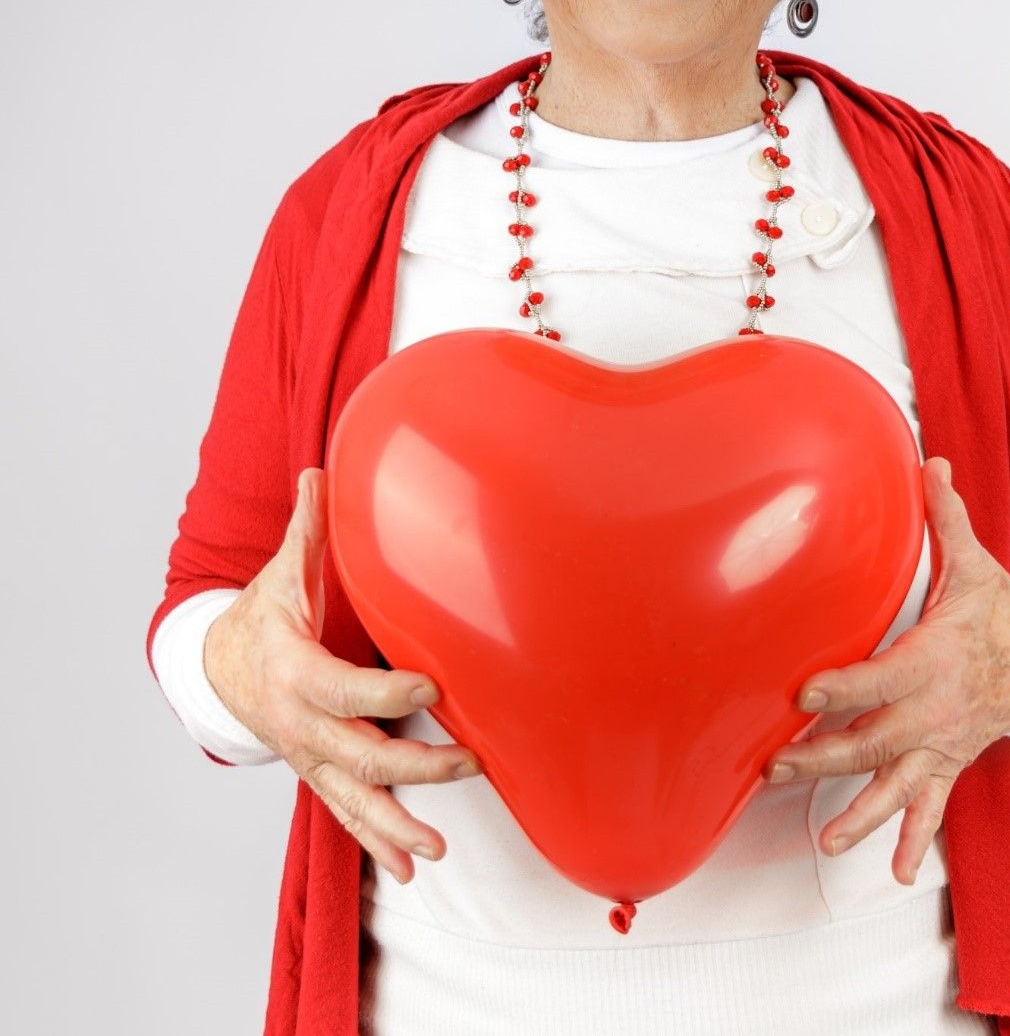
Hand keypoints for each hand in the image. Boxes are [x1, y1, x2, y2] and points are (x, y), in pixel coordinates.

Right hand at [203, 466, 483, 884]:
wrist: (213, 669)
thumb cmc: (259, 616)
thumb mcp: (279, 574)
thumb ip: (306, 530)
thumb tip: (321, 471)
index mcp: (295, 669)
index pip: (344, 688)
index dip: (388, 692)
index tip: (434, 687)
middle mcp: (300, 723)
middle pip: (358, 753)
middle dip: (414, 764)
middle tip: (467, 763)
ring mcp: (307, 755)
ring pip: (352, 797)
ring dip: (395, 824)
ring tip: (436, 848)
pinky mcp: (315, 772)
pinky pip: (344, 813)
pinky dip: (375, 842)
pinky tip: (408, 867)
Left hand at [762, 456, 1009, 884]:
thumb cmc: (1002, 611)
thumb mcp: (975, 562)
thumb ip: (944, 516)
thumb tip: (927, 459)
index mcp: (938, 656)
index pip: (882, 675)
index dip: (844, 686)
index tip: (804, 693)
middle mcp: (939, 708)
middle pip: (877, 738)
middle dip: (825, 754)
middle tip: (776, 765)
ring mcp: (946, 742)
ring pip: (899, 782)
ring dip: (861, 811)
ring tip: (829, 838)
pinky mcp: (952, 762)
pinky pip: (934, 807)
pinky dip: (916, 839)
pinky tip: (896, 872)